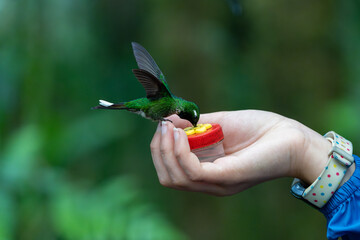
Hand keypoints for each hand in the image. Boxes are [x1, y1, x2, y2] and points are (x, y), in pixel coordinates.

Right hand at [150, 110, 331, 195]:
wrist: (290, 136)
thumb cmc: (258, 129)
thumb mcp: (219, 124)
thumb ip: (194, 125)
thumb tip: (167, 120)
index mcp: (207, 171)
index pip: (171, 170)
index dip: (160, 149)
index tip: (161, 125)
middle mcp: (210, 182)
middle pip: (168, 177)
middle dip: (159, 150)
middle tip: (162, 127)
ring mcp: (218, 182)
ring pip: (176, 177)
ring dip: (166, 150)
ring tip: (169, 128)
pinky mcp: (227, 177)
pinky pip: (193, 171)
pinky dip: (180, 152)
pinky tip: (180, 134)